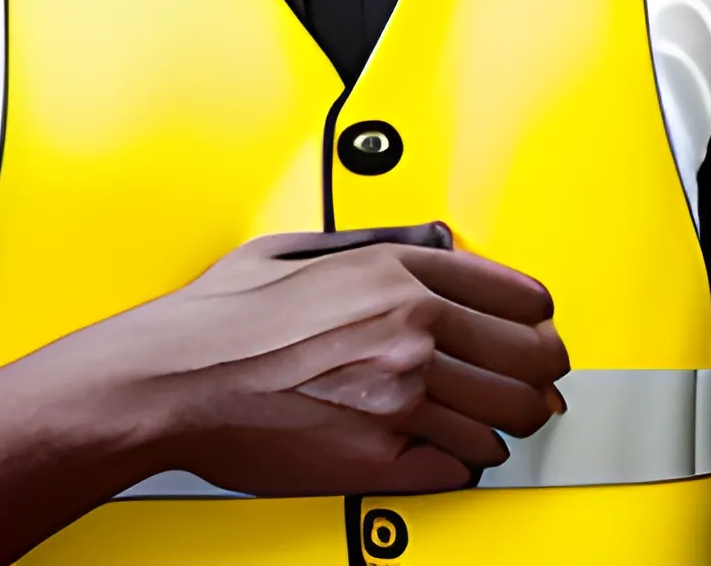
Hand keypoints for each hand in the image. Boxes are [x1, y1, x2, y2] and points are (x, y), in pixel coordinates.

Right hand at [17, 224, 569, 497]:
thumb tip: (428, 244)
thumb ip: (381, 242)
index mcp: (401, 274)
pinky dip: (463, 464)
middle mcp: (412, 331)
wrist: (170, 380)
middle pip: (527, 359)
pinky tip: (453, 454)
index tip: (541, 328)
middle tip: (540, 381)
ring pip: (503, 419)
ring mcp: (399, 397)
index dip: (539, 318)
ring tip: (500, 422)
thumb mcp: (309, 246)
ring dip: (507, 423)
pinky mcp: (377, 458)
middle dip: (539, 372)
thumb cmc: (223, 317)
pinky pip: (458, 468)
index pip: (518, 295)